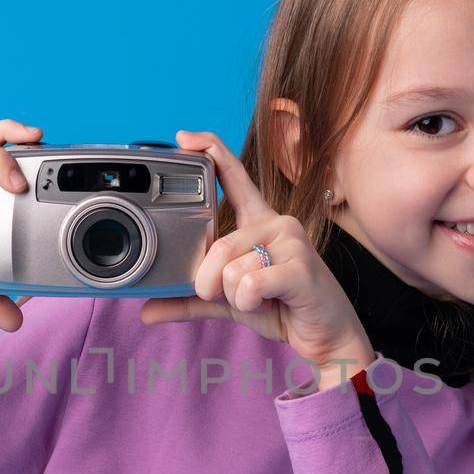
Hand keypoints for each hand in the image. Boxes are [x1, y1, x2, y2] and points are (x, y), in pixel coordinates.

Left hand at [139, 129, 375, 389]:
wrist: (326, 335)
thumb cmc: (281, 306)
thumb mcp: (228, 300)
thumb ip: (189, 300)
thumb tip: (147, 311)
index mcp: (258, 222)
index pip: (233, 175)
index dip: (210, 151)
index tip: (183, 139)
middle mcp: (275, 223)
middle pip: (218, 245)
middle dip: (209, 282)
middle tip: (229, 295)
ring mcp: (291, 243)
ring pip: (232, 269)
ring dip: (236, 297)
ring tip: (261, 299)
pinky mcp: (301, 269)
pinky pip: (250, 284)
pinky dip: (250, 303)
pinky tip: (271, 304)